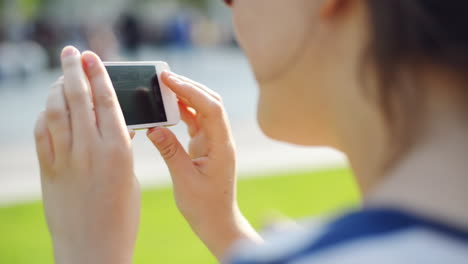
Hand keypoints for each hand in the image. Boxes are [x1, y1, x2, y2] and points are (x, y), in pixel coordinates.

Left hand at [34, 46, 139, 263]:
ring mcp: (65, 159)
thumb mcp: (128, 175)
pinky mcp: (48, 170)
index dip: (98, 75)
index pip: (106, 101)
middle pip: (77, 98)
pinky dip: (46, 115)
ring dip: (57, 89)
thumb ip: (120, 145)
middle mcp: (89, 149)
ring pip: (56, 111)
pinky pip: (43, 133)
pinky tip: (51, 109)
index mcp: (117, 150)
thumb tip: (114, 120)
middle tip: (71, 53)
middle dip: (73, 70)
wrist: (93, 247)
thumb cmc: (121, 215)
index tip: (92, 57)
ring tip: (62, 77)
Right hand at [147, 72, 261, 259]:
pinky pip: (195, 121)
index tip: (169, 79)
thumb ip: (170, 152)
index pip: (211, 108)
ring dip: (185, 96)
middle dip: (188, 86)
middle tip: (163, 77)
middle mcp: (221, 138)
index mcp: (221, 145)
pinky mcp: (206, 144)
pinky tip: (166, 108)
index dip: (191, 90)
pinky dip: (182, 112)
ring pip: (202, 109)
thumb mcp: (184, 180)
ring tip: (162, 87)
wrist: (217, 220)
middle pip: (210, 102)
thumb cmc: (205, 205)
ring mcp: (214, 140)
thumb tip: (153, 128)